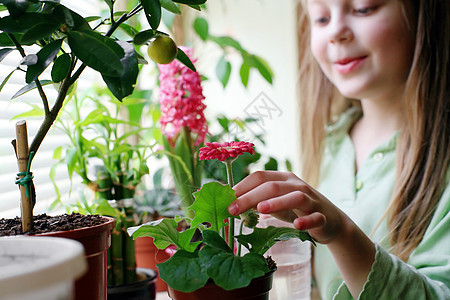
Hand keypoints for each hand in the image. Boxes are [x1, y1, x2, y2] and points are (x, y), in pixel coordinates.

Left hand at [229, 170, 375, 297]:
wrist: (331, 221)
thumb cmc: (296, 209)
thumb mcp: (275, 203)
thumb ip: (257, 201)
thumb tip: (232, 204)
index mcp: (283, 179)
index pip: (259, 176)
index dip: (241, 187)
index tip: (226, 200)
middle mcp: (297, 185)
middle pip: (272, 186)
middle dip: (250, 197)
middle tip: (233, 209)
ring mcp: (311, 200)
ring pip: (295, 196)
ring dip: (277, 202)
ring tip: (261, 209)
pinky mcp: (322, 216)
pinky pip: (316, 217)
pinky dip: (307, 220)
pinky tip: (297, 225)